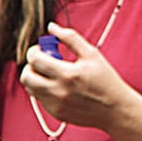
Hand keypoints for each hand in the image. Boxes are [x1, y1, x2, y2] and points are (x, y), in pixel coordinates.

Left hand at [19, 23, 141, 131]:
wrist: (115, 109)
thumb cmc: (105, 80)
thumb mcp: (91, 54)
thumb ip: (70, 38)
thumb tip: (51, 27)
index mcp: (67, 74)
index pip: (35, 60)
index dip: (34, 51)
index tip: (41, 49)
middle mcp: (58, 92)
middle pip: (26, 77)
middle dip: (31, 66)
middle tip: (42, 62)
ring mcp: (55, 105)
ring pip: (30, 88)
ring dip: (35, 77)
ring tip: (51, 73)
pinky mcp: (55, 113)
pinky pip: (40, 99)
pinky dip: (44, 89)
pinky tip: (59, 86)